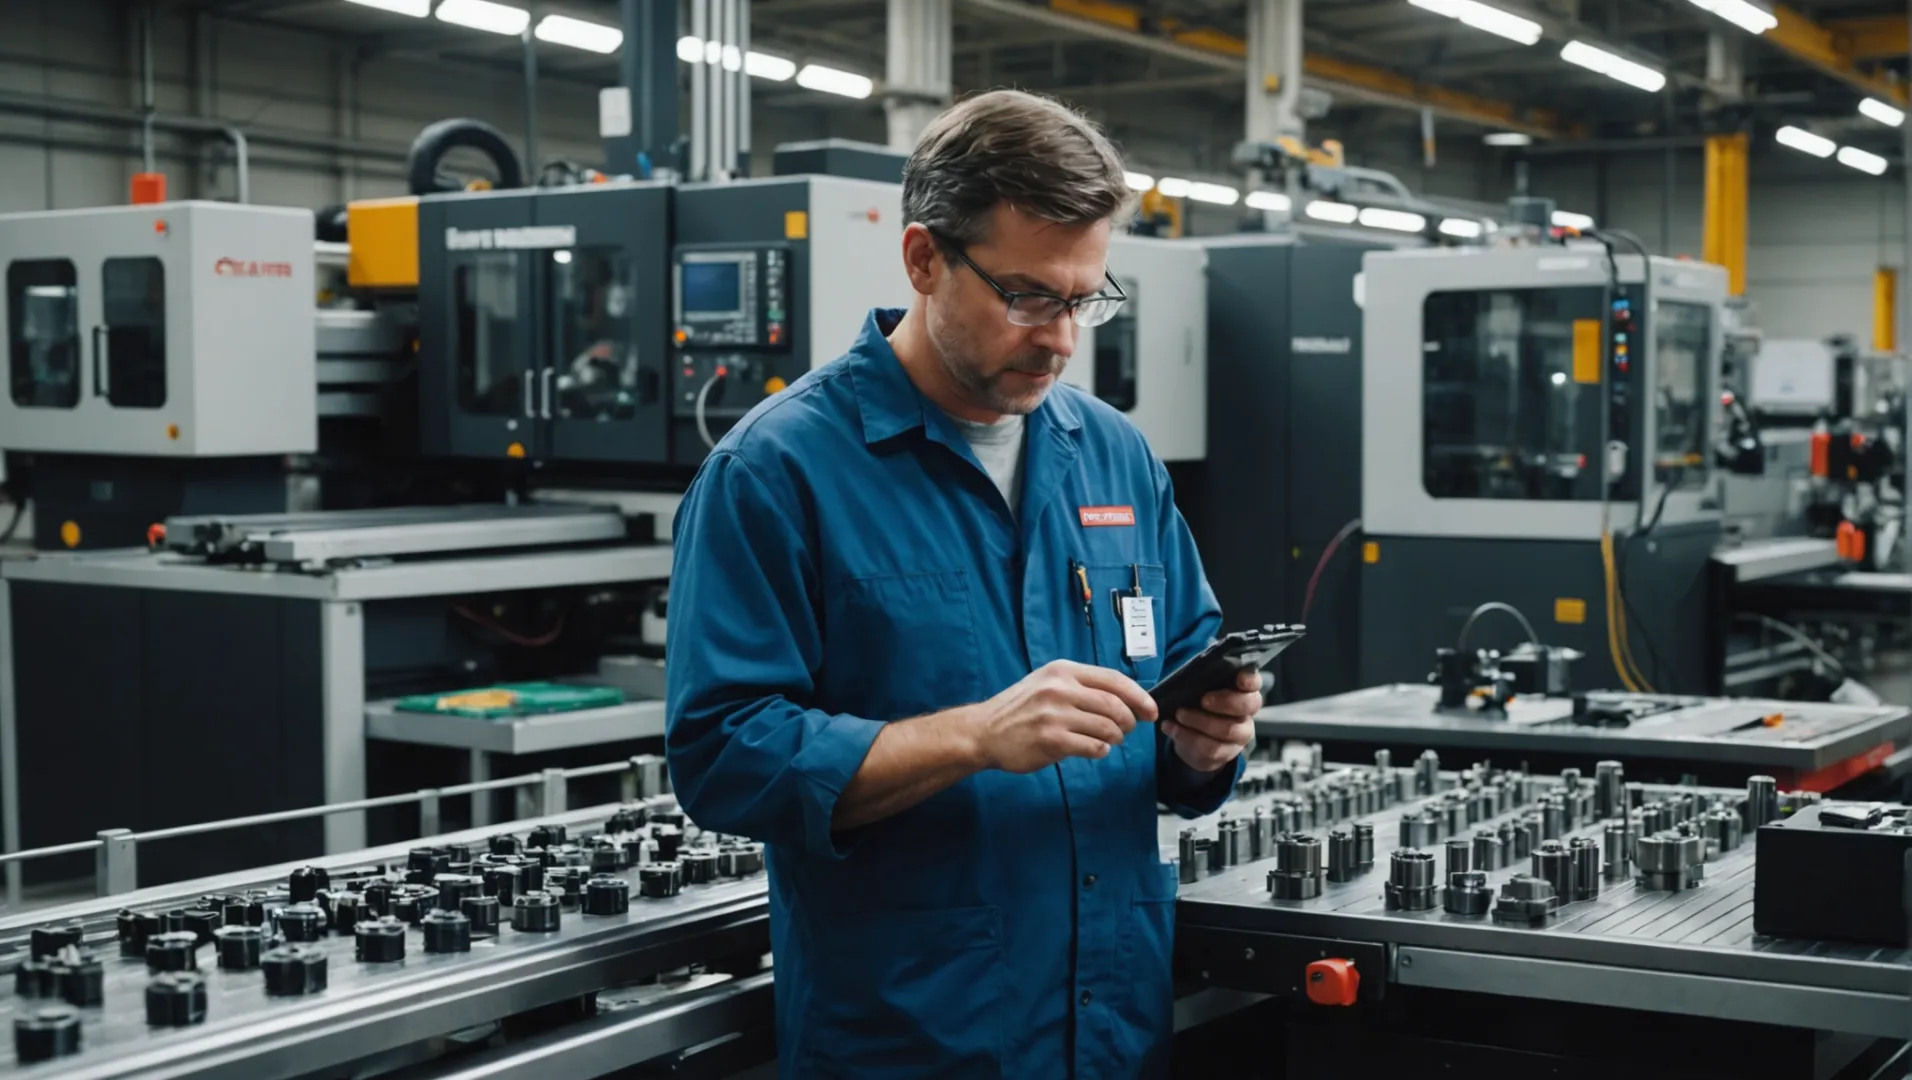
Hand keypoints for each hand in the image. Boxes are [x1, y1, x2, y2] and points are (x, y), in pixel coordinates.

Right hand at [967, 660, 1157, 773]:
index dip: (1138, 696)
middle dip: (1129, 720)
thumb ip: (1081, 686)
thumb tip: (1124, 698)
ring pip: (1107, 727)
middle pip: (1114, 705)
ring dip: (1115, 738)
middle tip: (1128, 729)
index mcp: (1062, 671)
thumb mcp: (1047, 683)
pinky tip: (1094, 749)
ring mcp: (1055, 714)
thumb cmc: (1019, 709)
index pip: (1113, 679)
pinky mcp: (1051, 740)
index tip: (1150, 711)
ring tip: (1108, 740)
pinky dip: (1100, 751)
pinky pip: (1093, 747)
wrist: (983, 731)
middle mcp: (1060, 689)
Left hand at [1163, 667, 1262, 773]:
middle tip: (1203, 700)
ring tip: (1179, 714)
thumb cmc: (1199, 707)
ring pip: (1228, 730)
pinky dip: (1186, 736)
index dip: (1249, 680)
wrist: (1195, 739)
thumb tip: (1188, 677)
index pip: (1253, 682)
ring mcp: (1240, 735)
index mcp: (1243, 692)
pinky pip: (1210, 748)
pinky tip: (1171, 728)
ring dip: (1199, 721)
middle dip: (1224, 701)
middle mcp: (1246, 713)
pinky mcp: (1226, 753)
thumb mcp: (1200, 691)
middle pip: (1247, 706)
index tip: (1240, 679)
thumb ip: (1201, 682)